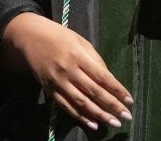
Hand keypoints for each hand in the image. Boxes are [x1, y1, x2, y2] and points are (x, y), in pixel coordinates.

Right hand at [0, 12, 132, 130]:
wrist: (31, 37)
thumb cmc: (60, 36)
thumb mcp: (81, 41)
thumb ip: (95, 60)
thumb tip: (108, 79)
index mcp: (79, 56)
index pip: (103, 77)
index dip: (117, 90)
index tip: (130, 100)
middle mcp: (69, 71)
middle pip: (94, 92)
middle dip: (112, 105)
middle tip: (126, 116)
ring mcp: (58, 82)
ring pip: (81, 103)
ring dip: (99, 115)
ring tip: (113, 122)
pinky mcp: (50, 90)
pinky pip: (67, 106)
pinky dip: (80, 117)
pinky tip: (92, 124)